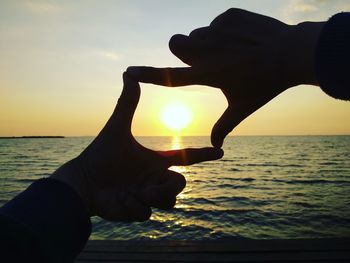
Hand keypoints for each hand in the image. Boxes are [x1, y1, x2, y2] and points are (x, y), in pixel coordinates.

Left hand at [51, 73, 222, 221]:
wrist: (82, 181)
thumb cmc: (100, 155)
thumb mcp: (117, 128)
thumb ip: (127, 103)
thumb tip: (128, 73)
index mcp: (156, 161)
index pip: (186, 157)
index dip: (203, 155)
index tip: (220, 151)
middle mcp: (155, 179)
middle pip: (180, 185)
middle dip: (169, 187)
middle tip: (148, 187)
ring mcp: (146, 197)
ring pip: (168, 203)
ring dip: (151, 198)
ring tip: (130, 193)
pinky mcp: (136, 210)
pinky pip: (146, 213)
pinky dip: (131, 207)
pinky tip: (116, 200)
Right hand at [127, 8, 323, 146]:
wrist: (291, 54)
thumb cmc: (265, 85)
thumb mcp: (242, 108)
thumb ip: (224, 127)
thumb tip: (215, 147)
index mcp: (209, 74)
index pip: (171, 77)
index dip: (148, 75)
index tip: (130, 71)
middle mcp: (209, 51)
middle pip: (175, 42)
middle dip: (183, 49)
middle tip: (204, 58)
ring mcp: (219, 31)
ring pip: (197, 33)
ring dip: (206, 42)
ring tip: (231, 51)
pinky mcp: (229, 16)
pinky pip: (215, 22)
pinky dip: (223, 31)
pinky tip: (242, 40)